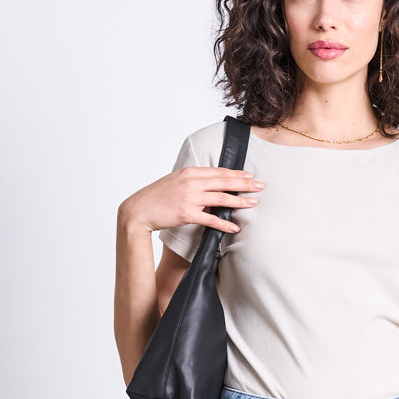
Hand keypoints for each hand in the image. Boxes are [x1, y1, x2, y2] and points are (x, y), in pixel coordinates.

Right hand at [119, 167, 264, 236]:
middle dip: (244, 183)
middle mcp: (191, 182)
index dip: (236, 173)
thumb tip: (210, 186)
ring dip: (239, 201)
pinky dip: (224, 223)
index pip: (218, 171)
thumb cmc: (157, 197)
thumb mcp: (175, 181)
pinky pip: (211, 219)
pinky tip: (235, 227)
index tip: (250, 175)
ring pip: (221, 198)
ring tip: (253, 203)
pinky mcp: (187, 213)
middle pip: (224, 181)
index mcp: (190, 172)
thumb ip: (193, 181)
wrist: (139, 209)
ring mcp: (190, 197)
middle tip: (260, 186)